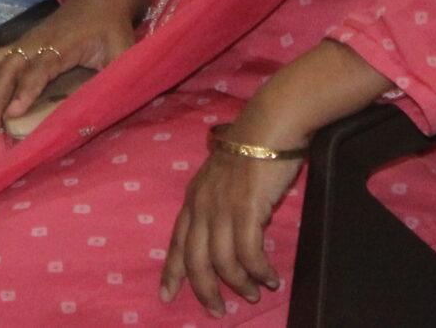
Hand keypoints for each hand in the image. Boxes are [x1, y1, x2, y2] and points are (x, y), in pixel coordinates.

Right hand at [0, 0, 146, 132]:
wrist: (98, 0)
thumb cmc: (111, 29)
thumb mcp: (123, 51)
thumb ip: (120, 74)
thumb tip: (114, 101)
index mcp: (64, 44)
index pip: (39, 68)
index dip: (25, 90)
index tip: (13, 114)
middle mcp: (37, 41)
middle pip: (8, 66)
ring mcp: (25, 42)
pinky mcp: (19, 45)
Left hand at [161, 138, 300, 314]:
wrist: (269, 127)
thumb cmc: (251, 149)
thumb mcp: (221, 177)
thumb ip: (217, 203)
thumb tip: (225, 232)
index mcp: (193, 198)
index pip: (176, 241)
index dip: (171, 271)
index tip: (166, 296)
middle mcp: (202, 206)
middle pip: (195, 260)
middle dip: (205, 290)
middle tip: (218, 311)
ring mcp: (222, 208)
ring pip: (223, 262)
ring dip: (239, 284)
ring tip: (253, 293)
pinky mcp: (246, 210)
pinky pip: (249, 254)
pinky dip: (259, 271)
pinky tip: (270, 278)